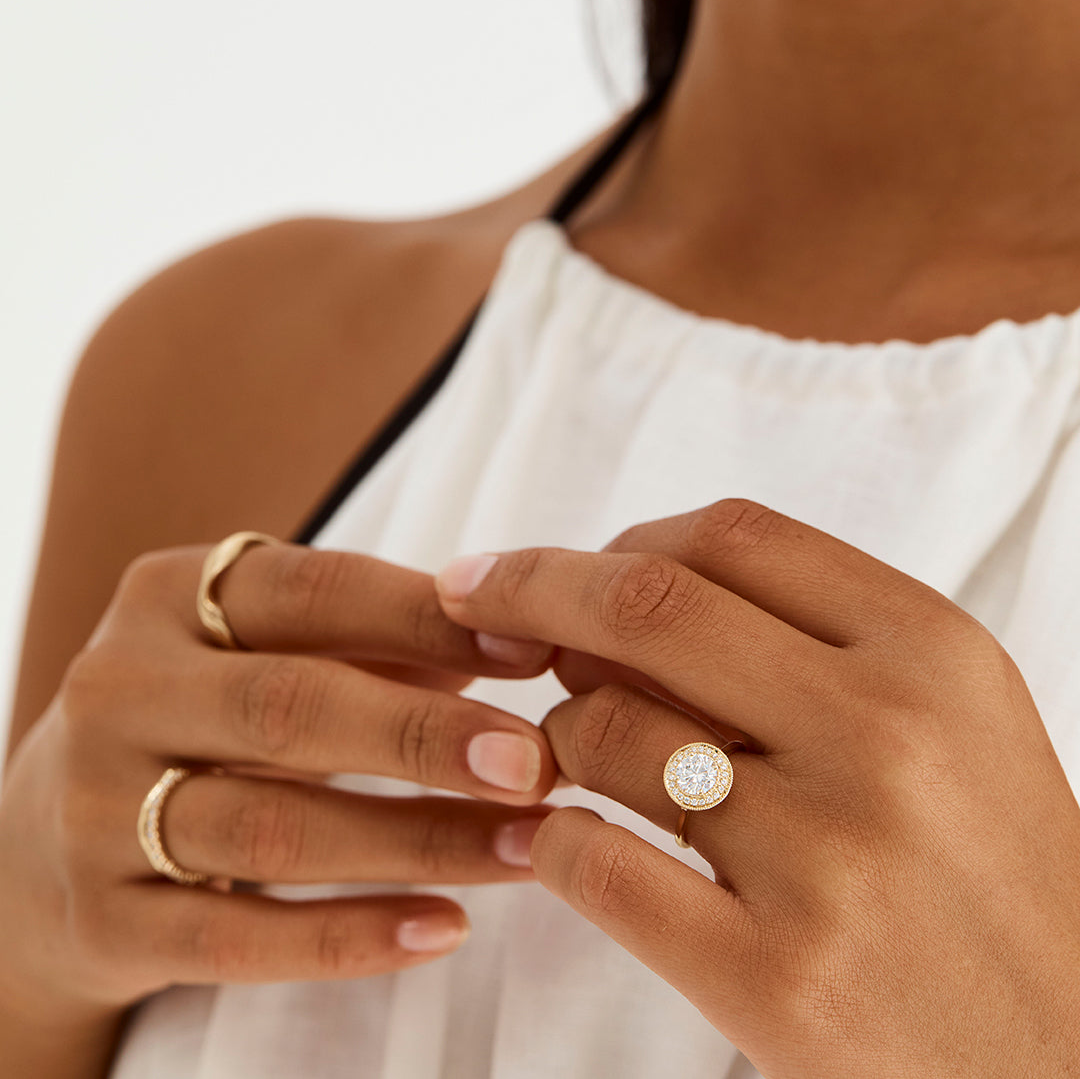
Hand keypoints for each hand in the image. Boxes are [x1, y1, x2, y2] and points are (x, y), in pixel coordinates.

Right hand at [0, 540, 557, 1027]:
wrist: (37, 842)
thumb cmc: (201, 718)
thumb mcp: (260, 649)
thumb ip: (371, 637)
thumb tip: (516, 637)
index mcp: (169, 596)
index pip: (311, 589)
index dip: (425, 618)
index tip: (533, 648)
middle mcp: (118, 690)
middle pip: (286, 706)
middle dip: (422, 735)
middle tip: (534, 761)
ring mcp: (94, 810)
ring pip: (272, 829)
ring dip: (416, 839)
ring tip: (526, 846)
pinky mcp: (99, 922)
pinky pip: (236, 939)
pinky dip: (349, 936)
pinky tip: (445, 927)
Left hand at [434, 498, 1079, 1078]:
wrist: (1062, 1063)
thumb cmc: (989, 875)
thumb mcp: (952, 719)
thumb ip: (814, 637)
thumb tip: (626, 584)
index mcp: (932, 652)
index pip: (730, 538)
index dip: (616, 539)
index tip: (554, 565)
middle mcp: (884, 737)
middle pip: (647, 605)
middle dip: (531, 589)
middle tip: (473, 603)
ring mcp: (828, 858)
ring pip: (603, 730)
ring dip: (552, 732)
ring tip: (568, 758)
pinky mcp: (775, 978)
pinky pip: (589, 862)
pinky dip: (548, 840)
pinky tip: (566, 845)